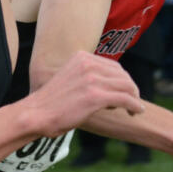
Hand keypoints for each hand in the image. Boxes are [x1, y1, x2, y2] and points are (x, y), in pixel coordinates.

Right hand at [25, 52, 143, 136]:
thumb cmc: (52, 103)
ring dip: (135, 98)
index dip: (122, 80)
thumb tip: (107, 85)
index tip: (124, 92)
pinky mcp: (96, 97)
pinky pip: (125, 98)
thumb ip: (86, 76)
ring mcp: (92, 80)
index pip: (113, 66)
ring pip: (127, 86)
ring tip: (134, 108)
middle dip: (131, 88)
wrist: (36, 114)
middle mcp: (88, 65)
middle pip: (122, 75)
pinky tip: (136, 112)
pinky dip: (135, 105)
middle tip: (132, 101)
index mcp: (81, 57)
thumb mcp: (70, 78)